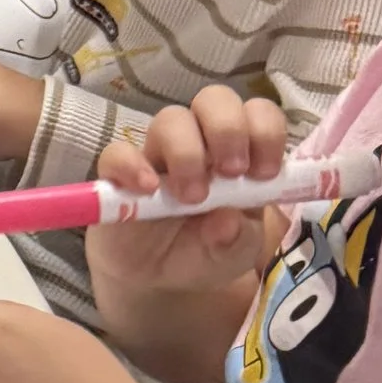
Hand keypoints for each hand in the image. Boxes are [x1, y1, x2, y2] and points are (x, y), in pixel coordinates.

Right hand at [88, 88, 293, 296]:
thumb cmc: (205, 252)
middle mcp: (201, 143)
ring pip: (171, 119)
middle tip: (231, 171)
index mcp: (239, 152)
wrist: (159, 282)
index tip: (264, 173)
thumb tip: (227, 220)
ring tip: (193, 197)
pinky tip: (148, 190)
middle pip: (214, 100)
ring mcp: (159, 155)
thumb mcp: (235, 253)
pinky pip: (117, 153)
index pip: (257, 113)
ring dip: (187, 152)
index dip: (265, 131)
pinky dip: (132, 166)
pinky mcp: (120, 175)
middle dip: (228, 128)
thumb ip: (237, 238)